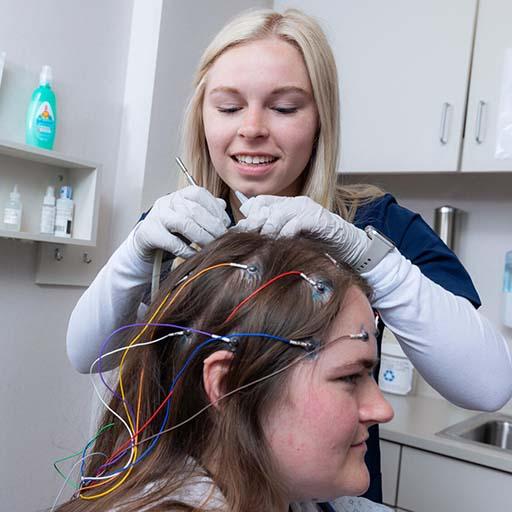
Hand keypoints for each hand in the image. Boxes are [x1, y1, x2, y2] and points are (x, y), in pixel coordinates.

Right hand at [132, 186, 230, 261]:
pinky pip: (172, 242)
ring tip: (211, 246)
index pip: (200, 195)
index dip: (216, 209)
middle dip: (212, 226)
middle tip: (222, 238)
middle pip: (194, 210)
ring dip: (202, 236)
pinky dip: (187, 250)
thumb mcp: (191, 216)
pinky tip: (196, 255)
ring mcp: (157, 217)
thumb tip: (223, 206)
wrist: (147, 240)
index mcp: (180, 194)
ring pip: (184, 223)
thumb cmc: (173, 228)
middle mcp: (167, 202)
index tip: (226, 224)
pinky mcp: (150, 233)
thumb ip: (207, 209)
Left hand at [234, 195, 368, 266]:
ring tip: (260, 243)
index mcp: (287, 205)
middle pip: (266, 209)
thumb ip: (275, 232)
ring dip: (267, 230)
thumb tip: (252, 235)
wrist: (348, 246)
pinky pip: (295, 223)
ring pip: (278, 215)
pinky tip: (280, 242)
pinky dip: (285, 233)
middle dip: (253, 224)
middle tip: (243, 238)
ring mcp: (307, 209)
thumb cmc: (319, 243)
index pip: (261, 202)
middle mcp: (295, 203)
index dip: (248, 216)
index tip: (237, 231)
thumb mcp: (292, 237)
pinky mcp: (318, 218)